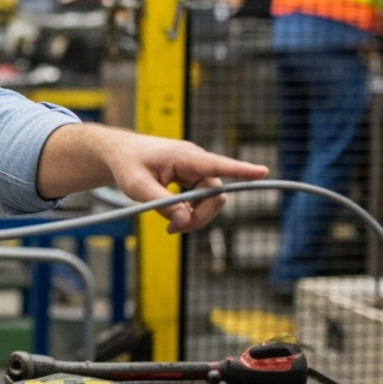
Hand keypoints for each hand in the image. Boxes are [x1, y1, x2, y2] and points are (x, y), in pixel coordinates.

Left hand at [104, 133, 267, 233]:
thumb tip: (184, 221)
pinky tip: (173, 217)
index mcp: (184, 156)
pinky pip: (201, 201)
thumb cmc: (128, 164)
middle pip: (214, 194)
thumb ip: (162, 204)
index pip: (217, 164)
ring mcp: (195, 171)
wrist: (120, 154)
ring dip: (193, 217)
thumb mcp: (137, 186)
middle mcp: (195, 162)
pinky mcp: (192, 179)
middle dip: (199, 216)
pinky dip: (189, 213)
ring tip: (170, 225)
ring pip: (209, 201)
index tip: (262, 171)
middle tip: (174, 229)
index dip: (240, 170)